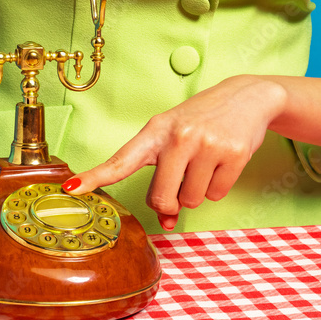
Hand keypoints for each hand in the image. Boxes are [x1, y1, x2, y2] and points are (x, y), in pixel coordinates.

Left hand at [63, 76, 287, 229]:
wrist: (247, 97)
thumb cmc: (202, 121)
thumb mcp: (176, 140)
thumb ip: (164, 178)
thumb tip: (166, 222)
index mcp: (156, 131)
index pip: (121, 159)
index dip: (95, 176)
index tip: (72, 188)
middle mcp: (179, 136)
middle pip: (161, 197)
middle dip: (170, 201)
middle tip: (181, 180)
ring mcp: (207, 144)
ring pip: (190, 200)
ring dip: (196, 191)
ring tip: (205, 162)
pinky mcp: (233, 154)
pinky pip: (216, 194)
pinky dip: (217, 186)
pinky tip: (221, 161)